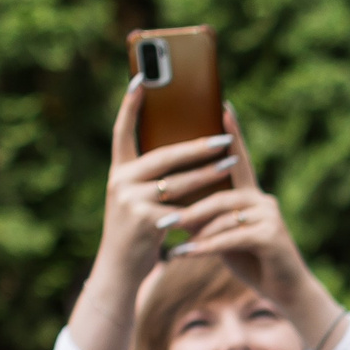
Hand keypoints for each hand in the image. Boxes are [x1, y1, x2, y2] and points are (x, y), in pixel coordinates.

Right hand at [63, 80, 238, 349]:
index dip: (130, 105)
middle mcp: (119, 181)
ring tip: (232, 160)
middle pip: (164, 155)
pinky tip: (225, 199)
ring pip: (179, 181)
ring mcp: (130, 200)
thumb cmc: (137, 232)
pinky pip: (183, 207)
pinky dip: (205, 203)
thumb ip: (156, 178)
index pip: (123, 130)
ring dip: (208, 172)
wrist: (121, 270)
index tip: (140, 78)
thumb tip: (191, 152)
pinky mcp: (145, 221)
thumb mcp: (140, 199)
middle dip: (197, 145)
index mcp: (118, 170)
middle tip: (225, 137)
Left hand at [162, 107, 347, 349]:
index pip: (239, 160)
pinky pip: (232, 237)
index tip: (223, 105)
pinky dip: (208, 246)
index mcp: (253, 196)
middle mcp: (263, 201)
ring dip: (196, 230)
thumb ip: (209, 220)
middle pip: (220, 194)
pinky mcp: (272, 238)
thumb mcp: (226, 237)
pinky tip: (188, 254)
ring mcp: (270, 218)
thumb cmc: (255, 263)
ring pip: (223, 216)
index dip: (233, 133)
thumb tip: (178, 210)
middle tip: (162, 217)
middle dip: (190, 207)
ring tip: (174, 241)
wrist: (288, 292)